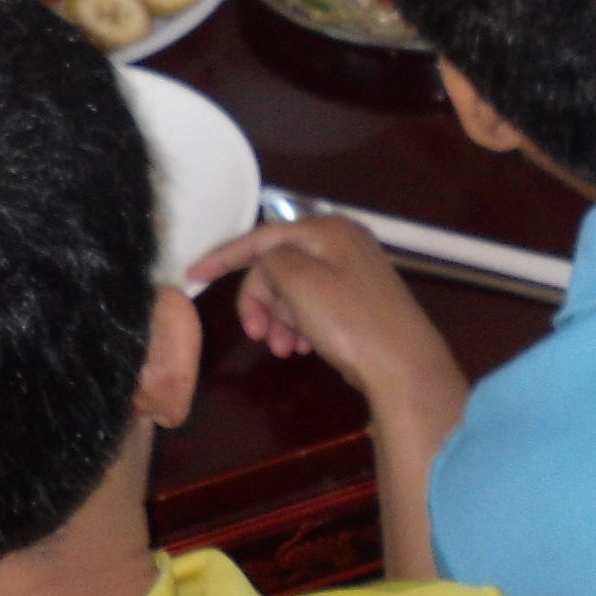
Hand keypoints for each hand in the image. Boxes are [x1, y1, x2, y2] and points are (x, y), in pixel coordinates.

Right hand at [188, 211, 468, 426]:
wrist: (402, 365)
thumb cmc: (350, 321)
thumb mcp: (301, 283)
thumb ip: (273, 260)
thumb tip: (267, 260)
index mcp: (327, 230)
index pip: (263, 236)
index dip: (224, 255)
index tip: (193, 275)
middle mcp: (341, 243)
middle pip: (277, 266)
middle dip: (260, 300)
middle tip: (256, 335)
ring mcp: (351, 272)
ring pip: (292, 291)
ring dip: (278, 319)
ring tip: (283, 349)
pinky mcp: (356, 301)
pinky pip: (311, 307)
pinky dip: (298, 326)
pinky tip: (300, 349)